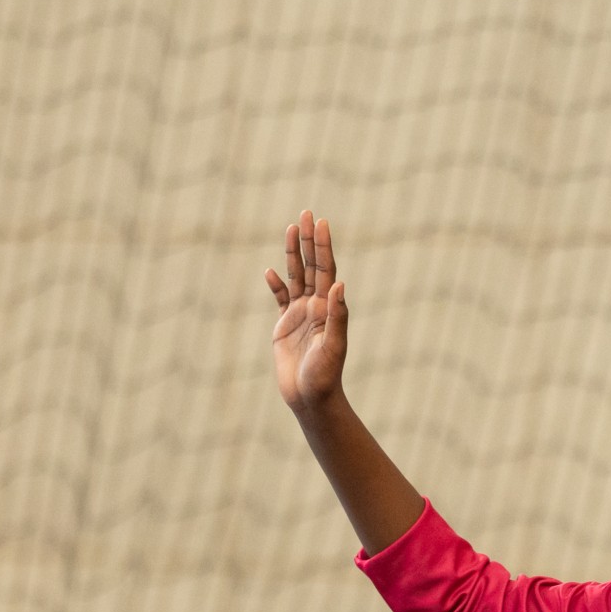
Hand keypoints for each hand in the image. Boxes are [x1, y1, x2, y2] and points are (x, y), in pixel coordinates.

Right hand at [265, 210, 346, 413]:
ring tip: (290, 229)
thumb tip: (339, 284)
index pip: (326, 269)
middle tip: (307, 213)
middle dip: (309, 240)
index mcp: (328, 308)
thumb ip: (337, 315)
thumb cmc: (325, 375)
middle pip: (312, 266)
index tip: (321, 222)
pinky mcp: (285, 327)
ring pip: (295, 278)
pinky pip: (280, 300)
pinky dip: (275, 286)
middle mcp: (316, 307)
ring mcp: (300, 315)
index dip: (323, 246)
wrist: (311, 398)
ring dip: (293, 254)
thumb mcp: (333, 346)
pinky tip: (270, 273)